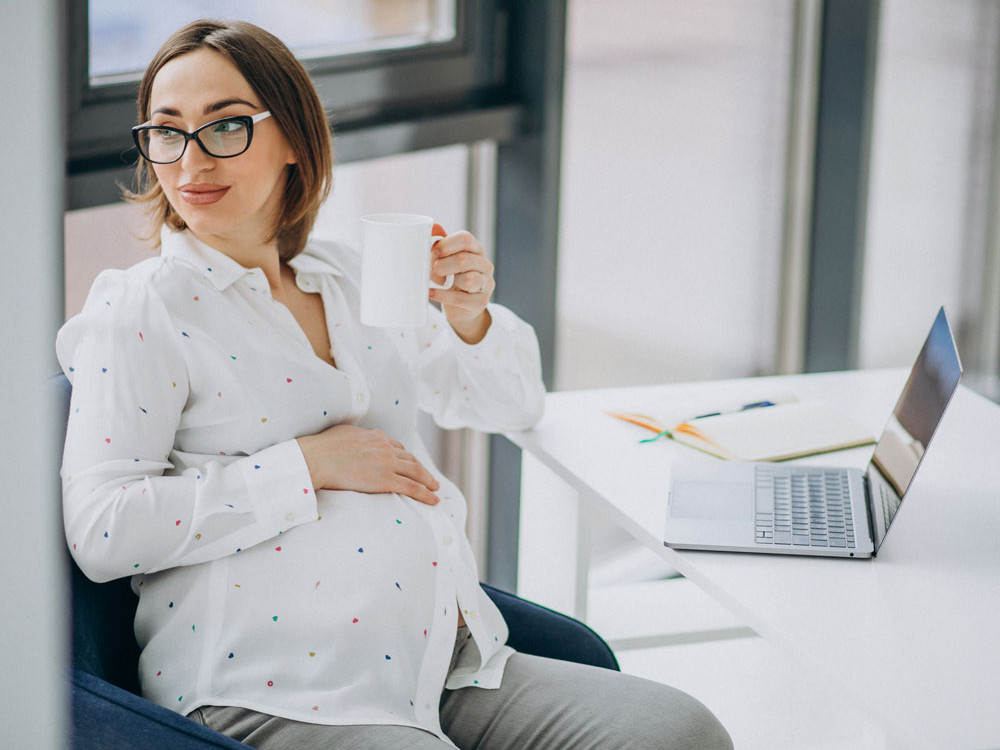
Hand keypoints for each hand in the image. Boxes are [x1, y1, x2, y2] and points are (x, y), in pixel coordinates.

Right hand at [296, 425, 439, 504]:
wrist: (317, 458)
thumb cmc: (321, 448)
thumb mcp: (343, 433)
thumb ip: (354, 437)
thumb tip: (351, 440)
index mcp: (375, 436)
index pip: (397, 447)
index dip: (406, 458)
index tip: (411, 464)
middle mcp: (385, 447)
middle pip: (411, 459)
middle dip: (422, 469)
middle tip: (431, 478)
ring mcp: (387, 463)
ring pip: (416, 472)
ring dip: (429, 481)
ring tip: (435, 488)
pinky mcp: (386, 480)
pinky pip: (412, 488)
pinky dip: (426, 494)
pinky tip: (433, 499)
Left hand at [428, 226, 493, 343]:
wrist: (461, 307)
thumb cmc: (451, 279)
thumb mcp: (445, 262)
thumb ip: (438, 253)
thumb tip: (425, 246)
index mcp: (475, 250)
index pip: (465, 239)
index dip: (446, 245)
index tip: (434, 253)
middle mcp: (484, 265)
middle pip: (464, 260)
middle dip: (443, 265)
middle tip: (434, 269)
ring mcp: (486, 284)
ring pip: (468, 280)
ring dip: (447, 280)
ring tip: (437, 282)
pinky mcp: (480, 302)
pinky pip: (459, 298)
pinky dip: (441, 296)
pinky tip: (431, 293)